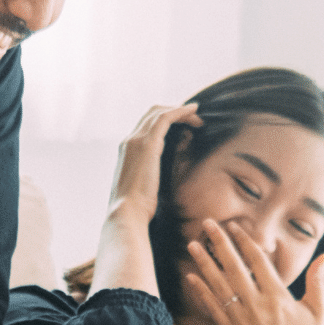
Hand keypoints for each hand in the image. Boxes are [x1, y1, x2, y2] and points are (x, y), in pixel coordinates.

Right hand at [90, 103, 201, 296]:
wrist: (126, 213)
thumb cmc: (135, 210)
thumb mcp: (141, 191)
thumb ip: (146, 181)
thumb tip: (154, 187)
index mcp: (126, 152)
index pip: (144, 127)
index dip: (163, 121)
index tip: (181, 124)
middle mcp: (129, 141)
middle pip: (150, 114)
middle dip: (172, 111)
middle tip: (192, 117)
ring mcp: (136, 140)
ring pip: (158, 113)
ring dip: (179, 111)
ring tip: (197, 116)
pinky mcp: (148, 143)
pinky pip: (165, 118)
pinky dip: (180, 112)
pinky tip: (194, 112)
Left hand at [185, 219, 323, 324]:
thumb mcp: (319, 309)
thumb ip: (318, 280)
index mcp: (278, 296)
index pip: (257, 260)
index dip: (244, 241)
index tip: (233, 226)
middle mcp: (257, 306)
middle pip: (233, 267)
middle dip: (219, 243)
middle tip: (206, 224)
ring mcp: (241, 320)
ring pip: (218, 286)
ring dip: (204, 264)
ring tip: (193, 245)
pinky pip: (212, 309)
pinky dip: (201, 292)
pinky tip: (190, 277)